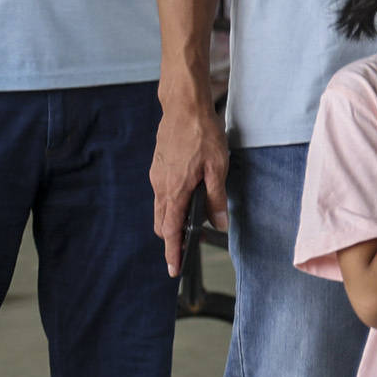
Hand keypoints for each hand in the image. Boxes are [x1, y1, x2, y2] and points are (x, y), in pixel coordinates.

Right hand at [152, 95, 227, 277]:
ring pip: (160, 209)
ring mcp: (157, 176)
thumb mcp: (218, 167)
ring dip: (171, 222)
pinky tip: (185, 202)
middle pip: (162, 223)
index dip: (172, 252)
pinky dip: (170, 206)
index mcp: (174, 190)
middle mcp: (161, 186)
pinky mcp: (158, 167)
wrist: (183, 106)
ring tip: (189, 229)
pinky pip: (161, 195)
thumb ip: (216, 198)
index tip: (173, 270)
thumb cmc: (202, 134)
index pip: (170, 230)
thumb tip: (219, 223)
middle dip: (171, 240)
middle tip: (186, 252)